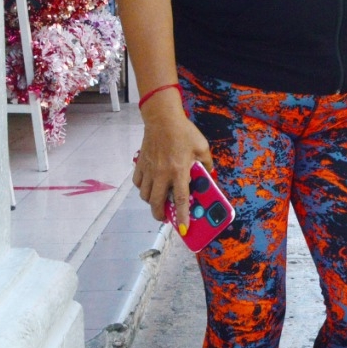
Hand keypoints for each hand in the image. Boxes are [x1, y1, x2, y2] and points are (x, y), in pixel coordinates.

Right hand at [132, 90, 213, 222]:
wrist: (162, 118)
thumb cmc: (184, 132)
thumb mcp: (202, 147)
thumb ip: (207, 164)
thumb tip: (209, 176)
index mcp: (179, 171)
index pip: (180, 200)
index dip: (182, 216)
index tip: (184, 229)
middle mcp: (162, 174)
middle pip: (157, 203)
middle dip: (160, 215)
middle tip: (165, 217)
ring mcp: (149, 170)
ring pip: (145, 195)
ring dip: (152, 202)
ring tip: (158, 201)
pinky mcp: (141, 164)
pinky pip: (138, 184)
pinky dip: (142, 189)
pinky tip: (149, 186)